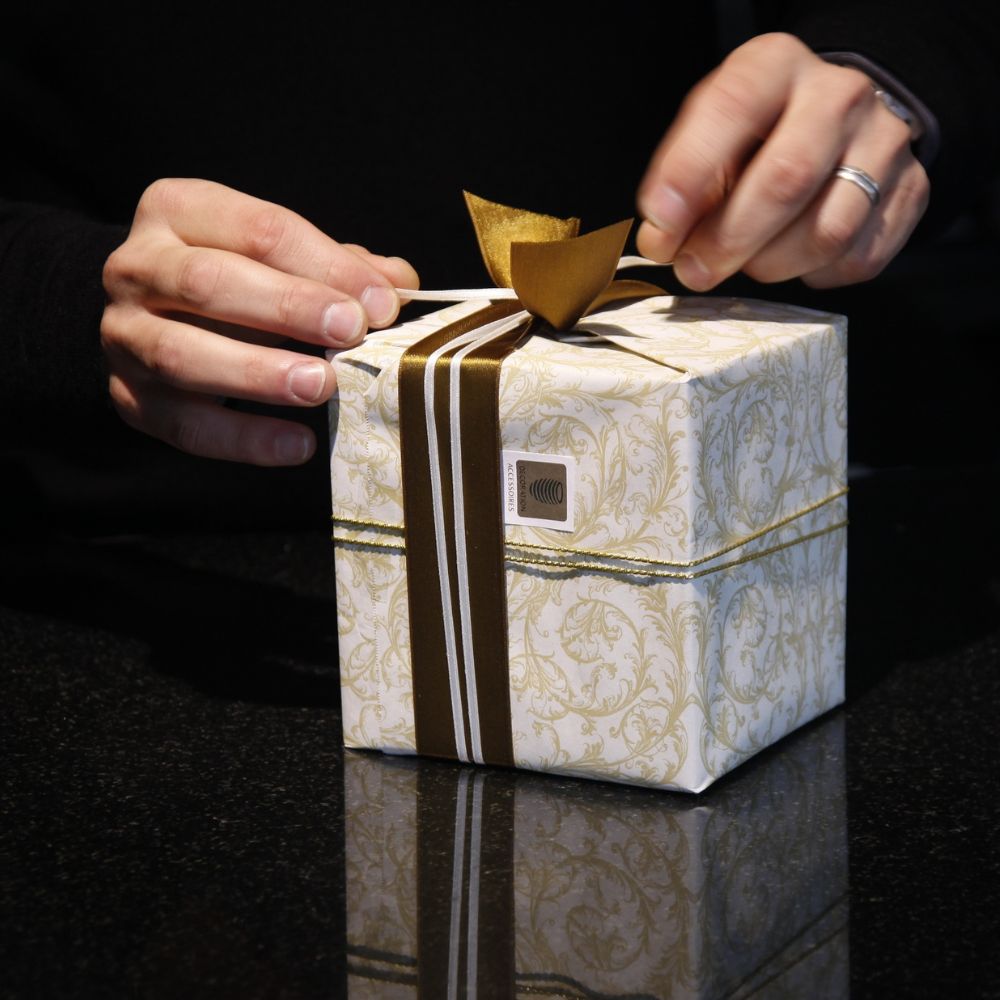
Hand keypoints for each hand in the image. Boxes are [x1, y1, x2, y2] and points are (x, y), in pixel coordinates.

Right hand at [101, 178, 417, 464]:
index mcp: (180, 211)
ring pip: (182, 355)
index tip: (381, 302)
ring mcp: (125, 336)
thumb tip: (398, 282)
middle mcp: (139, 268)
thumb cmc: (233, 278)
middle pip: (208, 283)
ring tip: (321, 386)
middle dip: (287, 308)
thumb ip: (336, 265)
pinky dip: (244, 440)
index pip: (258, 230)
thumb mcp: (278, 255)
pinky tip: (298, 443)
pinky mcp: (129, 398)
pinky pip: (185, 425)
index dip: (325, 266)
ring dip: (259, 374)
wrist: (147, 315)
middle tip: (348, 332)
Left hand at [637, 33, 929, 289]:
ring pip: (827, 231)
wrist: (840, 120)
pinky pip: (857, 259)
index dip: (690, 174)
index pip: (734, 108)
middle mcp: (838, 96)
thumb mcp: (713, 135)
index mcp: (777, 66)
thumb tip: (663, 241)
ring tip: (747, 261)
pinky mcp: (910, 192)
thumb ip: (684, 184)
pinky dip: (814, 274)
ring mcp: (883, 144)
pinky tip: (794, 258)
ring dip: (771, 265)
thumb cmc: (761, 133)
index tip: (660, 227)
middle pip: (787, 179)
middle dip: (729, 240)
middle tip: (695, 270)